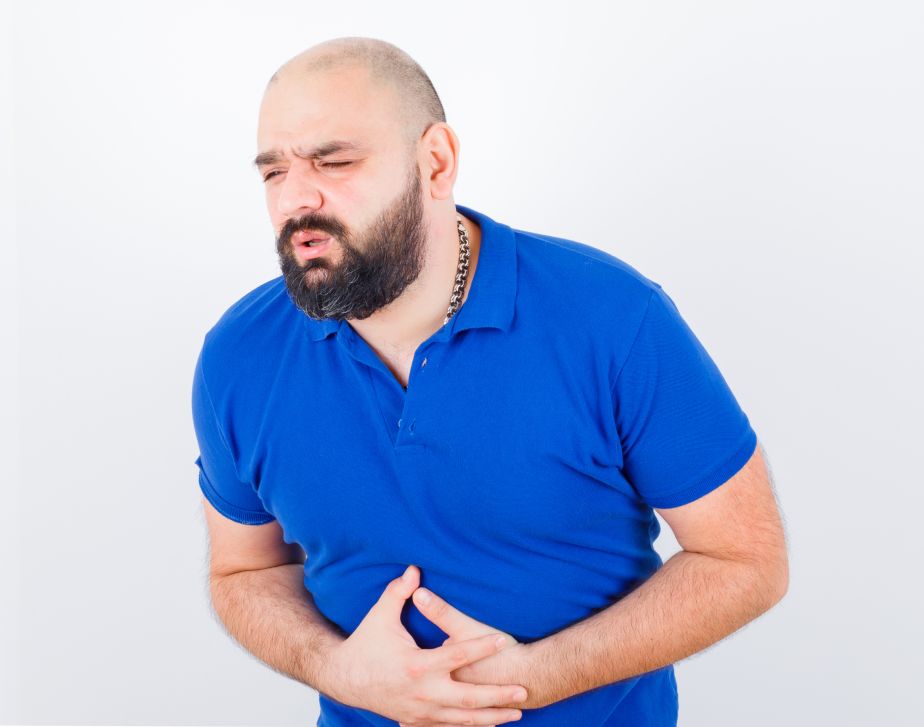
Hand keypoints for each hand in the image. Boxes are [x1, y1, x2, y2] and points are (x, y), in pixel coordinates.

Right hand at [320, 565, 527, 725]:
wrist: (344, 680)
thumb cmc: (365, 645)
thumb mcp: (381, 616)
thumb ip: (399, 592)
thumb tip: (415, 568)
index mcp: (417, 665)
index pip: (457, 655)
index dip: (482, 647)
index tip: (503, 641)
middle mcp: (422, 692)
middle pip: (469, 698)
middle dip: (498, 695)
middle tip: (523, 689)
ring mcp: (421, 711)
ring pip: (463, 719)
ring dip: (492, 717)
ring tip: (518, 711)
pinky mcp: (417, 720)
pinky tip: (491, 723)